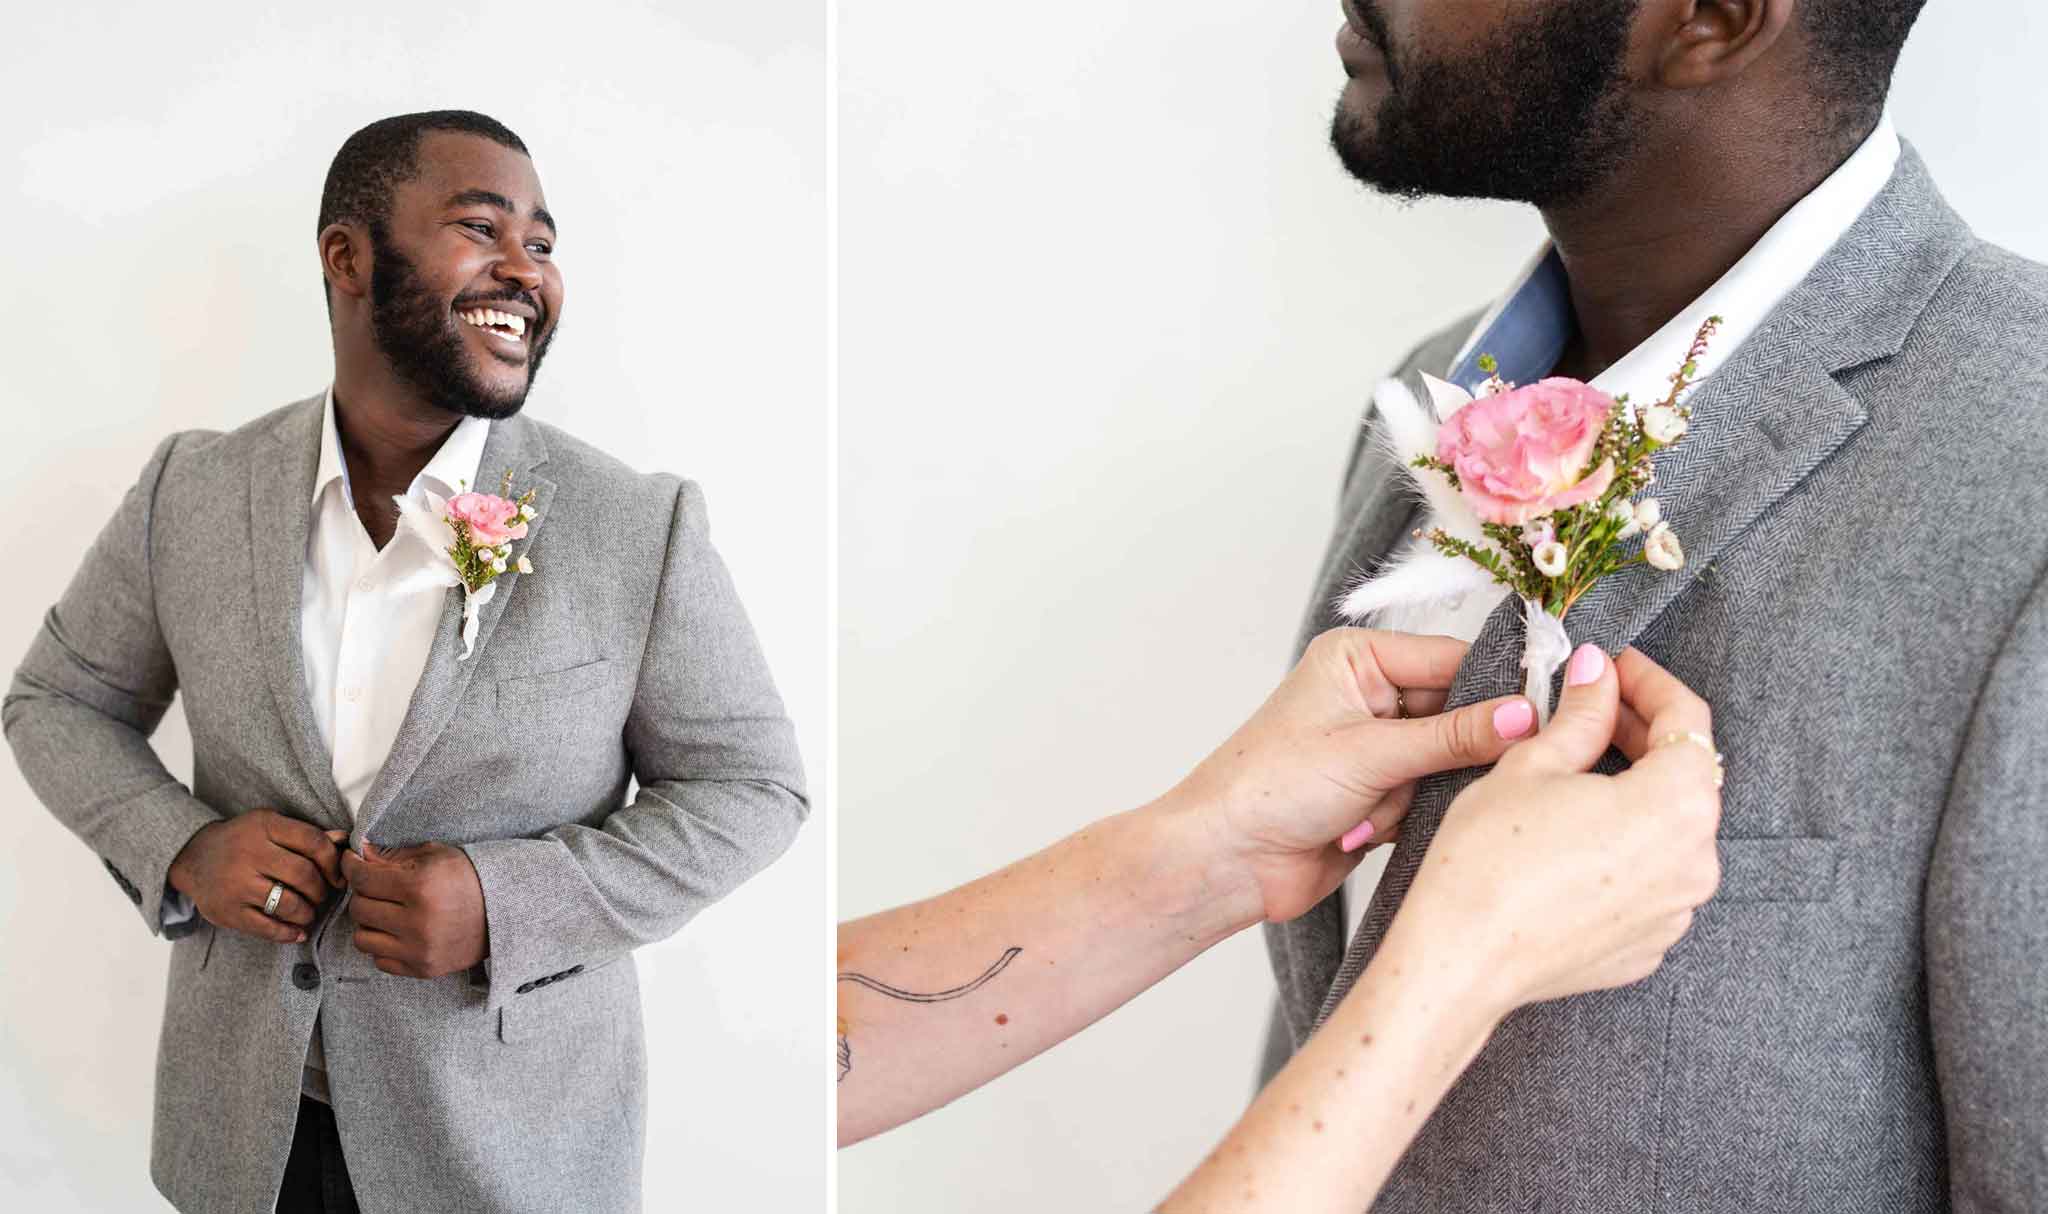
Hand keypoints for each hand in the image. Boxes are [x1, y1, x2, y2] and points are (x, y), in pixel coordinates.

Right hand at [165, 809, 344, 942]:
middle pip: (303, 875)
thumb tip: (343, 839)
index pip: (313, 842)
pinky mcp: (226, 911)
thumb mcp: (270, 826)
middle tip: (322, 896)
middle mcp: (248, 853)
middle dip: (321, 890)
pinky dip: (288, 933)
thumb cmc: (244, 841)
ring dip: (308, 913)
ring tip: (309, 912)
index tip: (337, 876)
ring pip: (288, 904)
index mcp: (264, 826)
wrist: (194, 857)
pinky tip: (297, 932)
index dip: (333, 862)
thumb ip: (306, 834)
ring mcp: (235, 884)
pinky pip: (266, 928)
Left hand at [340, 841, 490, 978]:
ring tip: (386, 912)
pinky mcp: (423, 969)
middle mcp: (417, 921)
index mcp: (420, 886)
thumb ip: (393, 856)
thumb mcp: (436, 855)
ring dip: (370, 923)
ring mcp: (419, 950)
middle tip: (375, 886)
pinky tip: (398, 932)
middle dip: (363, 893)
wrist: (505, 912)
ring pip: (362, 939)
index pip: (363, 878)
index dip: (351, 866)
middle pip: (359, 909)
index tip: (351, 861)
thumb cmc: (469, 878)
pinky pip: (380, 960)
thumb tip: (359, 854)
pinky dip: (384, 946)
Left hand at [1163, 627, 1537, 925]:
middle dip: (1441, 756)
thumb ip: (1454, 737)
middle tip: (1420, 777)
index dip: (1494, 692)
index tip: (1534, 720)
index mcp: (1358, 659)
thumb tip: (1526, 716)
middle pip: (1457, 714)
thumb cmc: (1269, 788)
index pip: (1453, 660)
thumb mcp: (1371, 753)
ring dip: (1413, 796)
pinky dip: (1404, 818)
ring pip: (1445, 764)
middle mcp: (1368, 694)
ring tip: (1363, 808)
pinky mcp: (1380, 792)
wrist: (1226, 860)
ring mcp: (1375, 745)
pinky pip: (1428, 799)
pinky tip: (1359, 830)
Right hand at [1399, 643, 1723, 1012]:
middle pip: (1685, 775)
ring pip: (1669, 829)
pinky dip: (1625, 847)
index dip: (1648, 681)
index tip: (1614, 668)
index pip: (1686, 719)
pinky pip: (1652, 878)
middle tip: (1591, 708)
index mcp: (1676, 805)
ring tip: (1576, 774)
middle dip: (1641, 733)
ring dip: (1634, 792)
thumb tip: (1596, 675)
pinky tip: (1573, 837)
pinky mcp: (1649, 942)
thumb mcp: (1533, 765)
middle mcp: (1694, 862)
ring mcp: (1676, 909)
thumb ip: (1581, 713)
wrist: (1462, 960)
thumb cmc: (1487, 866)